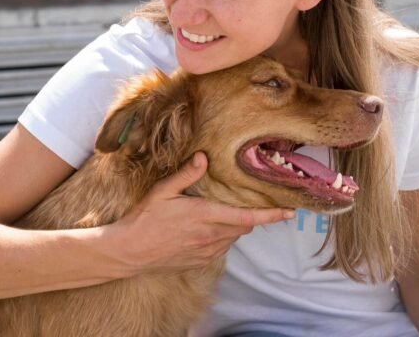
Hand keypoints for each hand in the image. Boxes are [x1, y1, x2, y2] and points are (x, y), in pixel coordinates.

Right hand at [109, 152, 294, 274]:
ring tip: (222, 214)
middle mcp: (210, 236)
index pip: (247, 217)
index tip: (289, 212)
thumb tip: (204, 157)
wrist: (129, 252)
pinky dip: (222, 237)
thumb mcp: (162, 191)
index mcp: (204, 216)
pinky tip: (206, 229)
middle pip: (244, 227)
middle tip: (250, 203)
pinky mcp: (199, 262)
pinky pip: (221, 248)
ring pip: (233, 238)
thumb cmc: (144, 219)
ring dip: (234, 226)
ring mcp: (206, 252)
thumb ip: (186, 174)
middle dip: (251, 216)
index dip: (271, 215)